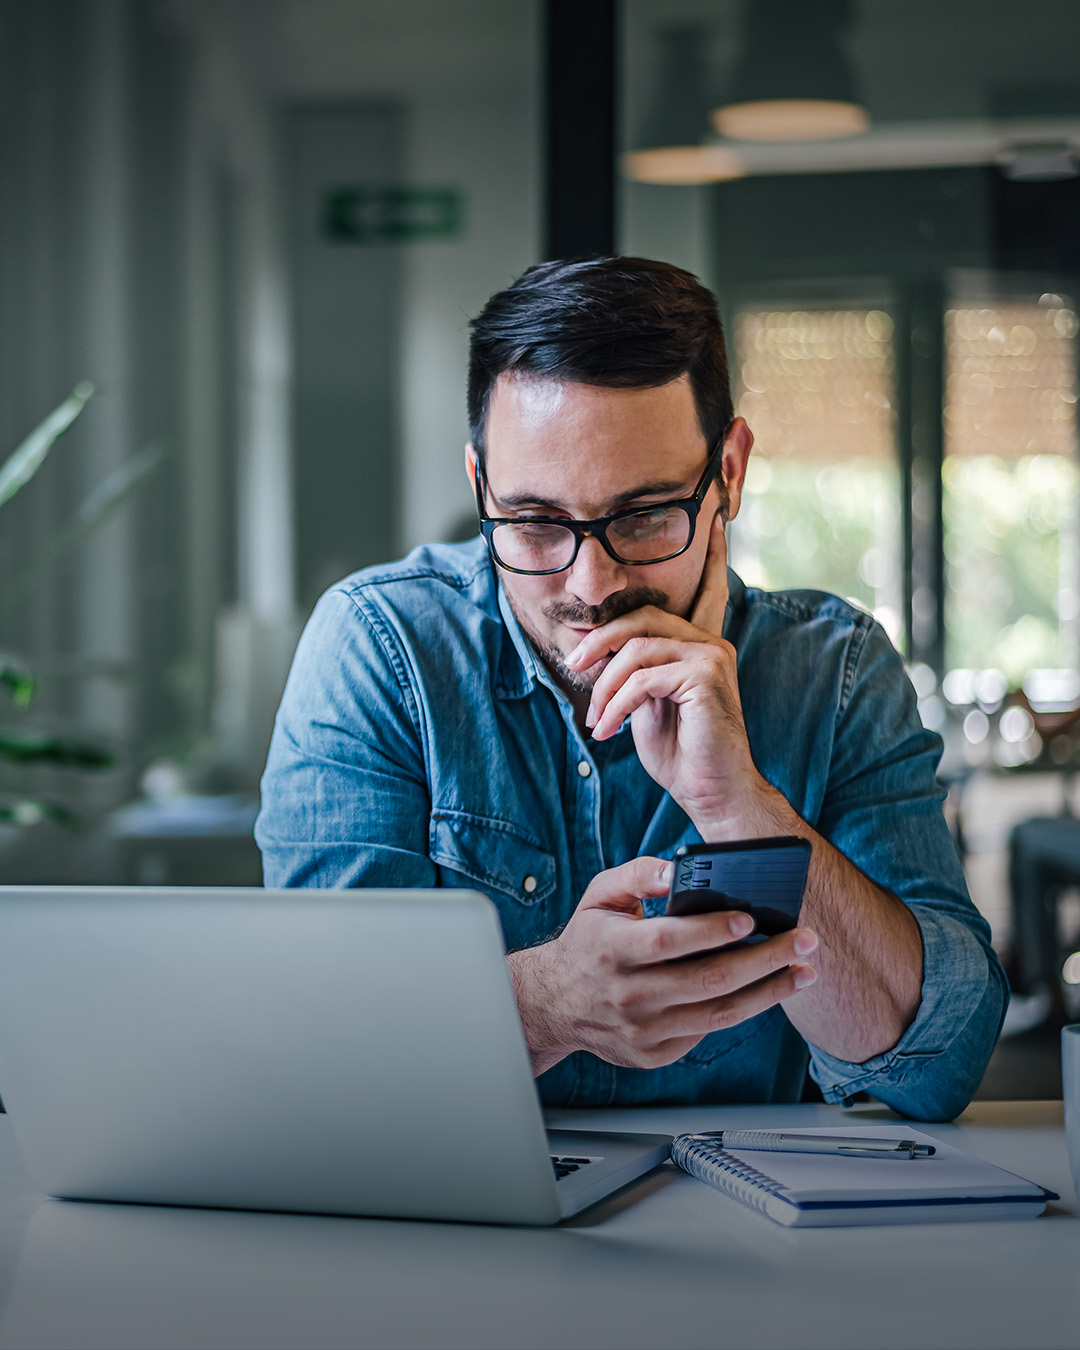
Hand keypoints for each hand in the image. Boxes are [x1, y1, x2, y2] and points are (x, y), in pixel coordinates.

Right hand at [507, 856, 817, 1075]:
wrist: (556, 1004)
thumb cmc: (589, 942)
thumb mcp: (600, 896)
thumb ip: (637, 875)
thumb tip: (675, 868)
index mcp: (611, 950)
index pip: (668, 941)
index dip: (711, 931)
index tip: (751, 918)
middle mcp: (627, 995)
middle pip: (706, 980)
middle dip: (764, 960)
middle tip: (803, 940)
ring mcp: (642, 1030)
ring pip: (718, 1013)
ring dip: (768, 992)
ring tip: (803, 971)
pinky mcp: (655, 1053)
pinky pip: (707, 1030)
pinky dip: (741, 1009)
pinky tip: (767, 989)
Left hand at [565, 514, 771, 837]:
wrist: (712, 792)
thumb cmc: (680, 753)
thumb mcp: (647, 706)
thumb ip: (634, 673)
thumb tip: (600, 654)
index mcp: (701, 645)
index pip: (705, 591)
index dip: (711, 556)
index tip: (715, 520)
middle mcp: (710, 643)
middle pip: (641, 618)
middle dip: (599, 641)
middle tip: (575, 666)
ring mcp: (712, 656)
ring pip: (635, 648)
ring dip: (605, 687)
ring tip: (598, 720)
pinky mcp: (706, 676)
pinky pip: (641, 679)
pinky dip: (616, 705)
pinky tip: (608, 731)